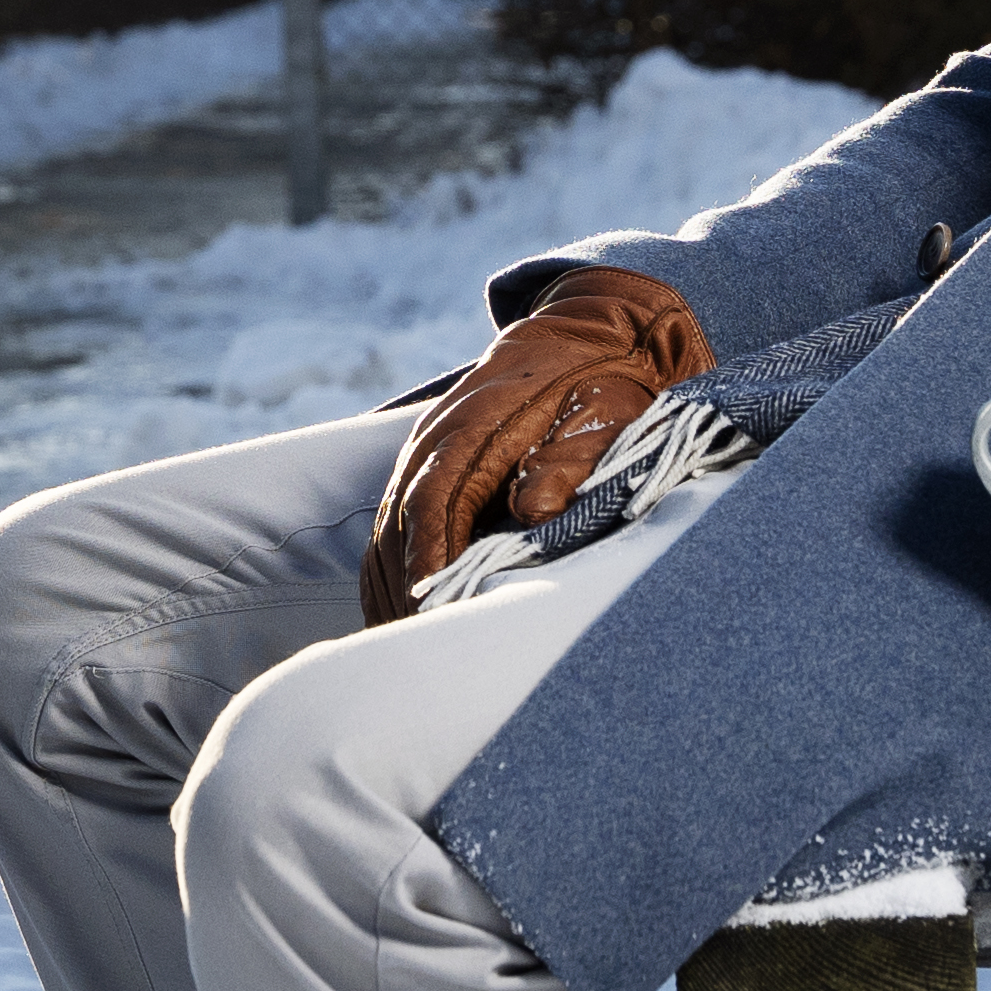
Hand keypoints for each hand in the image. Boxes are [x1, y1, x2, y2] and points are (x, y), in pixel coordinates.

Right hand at [360, 269, 711, 624]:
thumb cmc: (602, 386)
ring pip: (384, 535)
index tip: (435, 615)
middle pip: (396, 527)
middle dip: (405, 595)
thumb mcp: (606, 415)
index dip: (430, 561)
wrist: (587, 338)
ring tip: (407, 650)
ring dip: (391, 593)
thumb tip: (533, 511)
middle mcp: (434, 442)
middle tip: (422, 653)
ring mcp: (423, 456)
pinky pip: (390, 530)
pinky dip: (388, 577)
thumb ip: (571, 463)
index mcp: (473, 427)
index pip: (433, 503)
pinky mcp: (425, 470)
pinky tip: (399, 617)